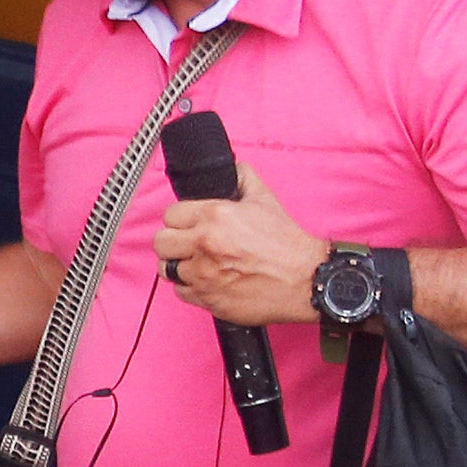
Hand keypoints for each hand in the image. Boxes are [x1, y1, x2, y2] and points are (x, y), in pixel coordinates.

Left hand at [150, 158, 321, 326]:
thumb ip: (242, 178)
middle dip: (173, 242)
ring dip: (179, 265)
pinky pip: (181, 292)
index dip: (180, 219)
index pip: (171, 215)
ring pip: (167, 269)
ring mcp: (204, 274)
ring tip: (197, 263)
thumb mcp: (265, 199)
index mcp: (214, 217)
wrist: (305, 279)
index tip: (188, 225)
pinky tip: (207, 280)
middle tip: (187, 244)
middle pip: (161, 242)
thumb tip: (232, 167)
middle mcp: (205, 245)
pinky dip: (191, 287)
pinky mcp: (208, 299)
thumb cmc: (287, 244)